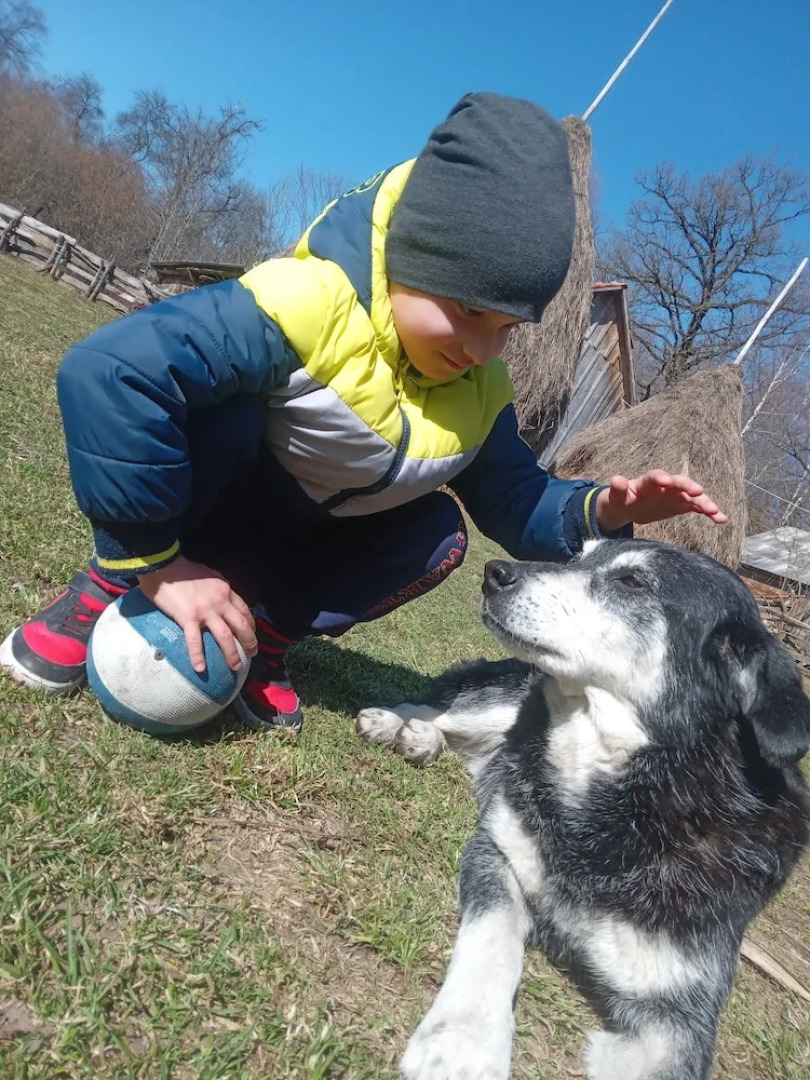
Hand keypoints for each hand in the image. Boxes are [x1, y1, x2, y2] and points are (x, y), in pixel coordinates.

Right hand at [137, 555, 257, 672]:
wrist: (164, 566)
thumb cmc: (183, 570)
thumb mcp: (209, 575)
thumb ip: (217, 588)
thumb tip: (221, 597)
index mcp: (225, 590)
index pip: (244, 610)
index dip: (251, 624)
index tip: (252, 634)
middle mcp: (220, 601)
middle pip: (241, 625)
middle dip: (249, 641)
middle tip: (252, 653)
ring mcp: (205, 610)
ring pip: (224, 636)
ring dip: (232, 653)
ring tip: (236, 666)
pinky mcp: (188, 618)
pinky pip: (195, 640)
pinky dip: (198, 656)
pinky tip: (201, 668)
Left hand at [595, 471, 728, 532]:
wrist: (628, 507)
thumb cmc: (620, 501)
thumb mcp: (615, 498)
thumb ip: (617, 490)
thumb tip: (616, 479)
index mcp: (647, 482)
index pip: (655, 477)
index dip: (661, 478)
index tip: (666, 481)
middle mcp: (665, 485)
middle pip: (678, 483)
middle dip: (688, 486)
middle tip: (698, 492)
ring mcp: (675, 494)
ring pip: (691, 496)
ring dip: (703, 502)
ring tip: (715, 511)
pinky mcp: (682, 504)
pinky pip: (697, 507)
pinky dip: (709, 512)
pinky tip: (722, 519)